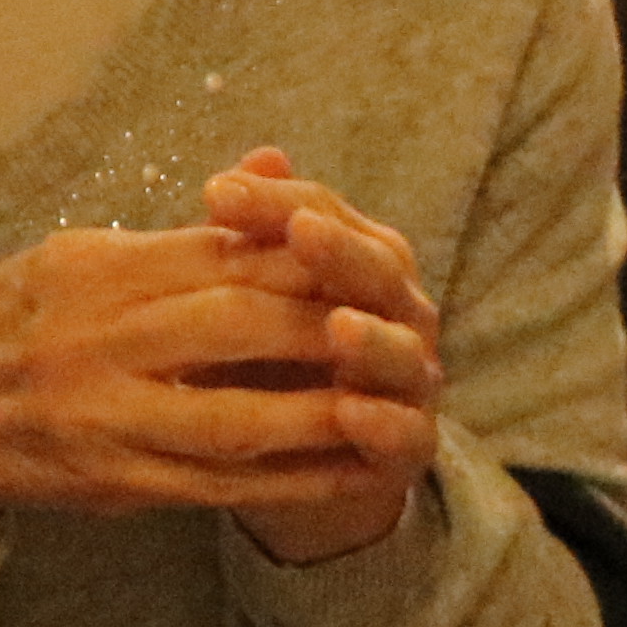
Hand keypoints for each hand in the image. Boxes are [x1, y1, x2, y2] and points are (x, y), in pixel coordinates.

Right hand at [0, 186, 428, 549]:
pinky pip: (217, 485)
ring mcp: (103, 416)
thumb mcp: (73, 255)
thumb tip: (274, 165)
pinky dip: (289, 481)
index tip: (371, 264)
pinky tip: (345, 471)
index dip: (307, 259)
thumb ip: (180, 230)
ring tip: (388, 409)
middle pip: (239, 326)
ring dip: (323, 417)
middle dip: (328, 330)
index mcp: (94, 271)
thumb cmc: (5, 322)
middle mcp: (97, 340)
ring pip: (234, 417)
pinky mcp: (110, 481)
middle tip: (398, 332)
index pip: (221, 253)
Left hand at [197, 152, 443, 562]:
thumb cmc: (270, 362)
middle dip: (340, 253)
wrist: (300, 462)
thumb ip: (249, 240)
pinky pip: (407, 433)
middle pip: (379, 271)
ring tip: (338, 327)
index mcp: (360, 264)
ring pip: (402, 353)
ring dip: (374, 340)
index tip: (216, 192)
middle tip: (301, 232)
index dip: (278, 201)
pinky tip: (351, 413)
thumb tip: (251, 163)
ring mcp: (409, 381)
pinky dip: (384, 423)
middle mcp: (398, 314)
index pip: (326, 215)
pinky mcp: (411, 448)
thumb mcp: (246, 297)